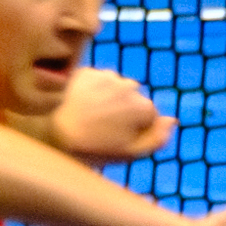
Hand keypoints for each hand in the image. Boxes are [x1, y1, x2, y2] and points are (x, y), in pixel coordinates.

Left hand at [50, 68, 169, 164]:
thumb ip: (157, 138)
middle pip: (133, 99)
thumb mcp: (130, 153)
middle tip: (103, 128)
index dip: (135, 129)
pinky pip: (96, 81)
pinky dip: (91, 90)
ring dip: (109, 98)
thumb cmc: (94, 148)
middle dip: (124, 110)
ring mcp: (107, 77)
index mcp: (144, 107)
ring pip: (115, 87)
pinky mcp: (87, 72)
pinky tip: (80, 105)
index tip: (118, 138)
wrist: (53, 132)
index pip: (149, 116)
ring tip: (90, 117)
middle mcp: (130, 86)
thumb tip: (172, 120)